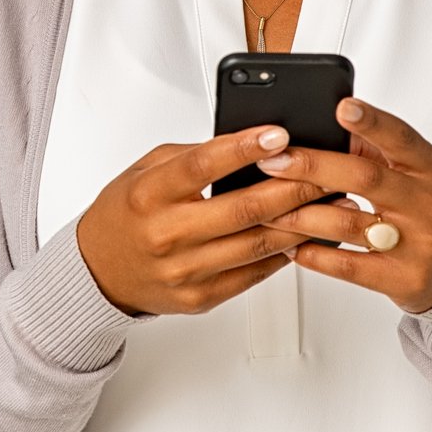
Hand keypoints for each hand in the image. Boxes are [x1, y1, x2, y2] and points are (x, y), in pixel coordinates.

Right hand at [76, 124, 330, 316]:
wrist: (100, 271)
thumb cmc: (126, 213)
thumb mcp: (147, 170)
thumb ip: (194, 155)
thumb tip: (251, 143)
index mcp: (150, 194)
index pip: (203, 166)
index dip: (244, 148)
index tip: (279, 134)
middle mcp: (167, 234)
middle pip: (244, 209)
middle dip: (293, 187)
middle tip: (326, 170)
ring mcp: (185, 271)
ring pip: (258, 244)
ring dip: (302, 222)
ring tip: (331, 202)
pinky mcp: (201, 297)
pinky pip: (253, 273)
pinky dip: (283, 253)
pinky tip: (304, 235)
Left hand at [258, 96, 431, 314]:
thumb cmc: (425, 210)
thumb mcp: (413, 174)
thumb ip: (372, 152)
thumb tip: (319, 129)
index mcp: (429, 168)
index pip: (401, 138)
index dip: (372, 121)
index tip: (342, 106)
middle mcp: (427, 202)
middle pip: (365, 178)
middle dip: (312, 166)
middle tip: (273, 161)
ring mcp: (417, 243)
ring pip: (348, 223)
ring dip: (300, 215)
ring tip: (268, 209)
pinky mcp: (403, 278)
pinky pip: (348, 265)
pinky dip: (314, 254)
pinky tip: (290, 245)